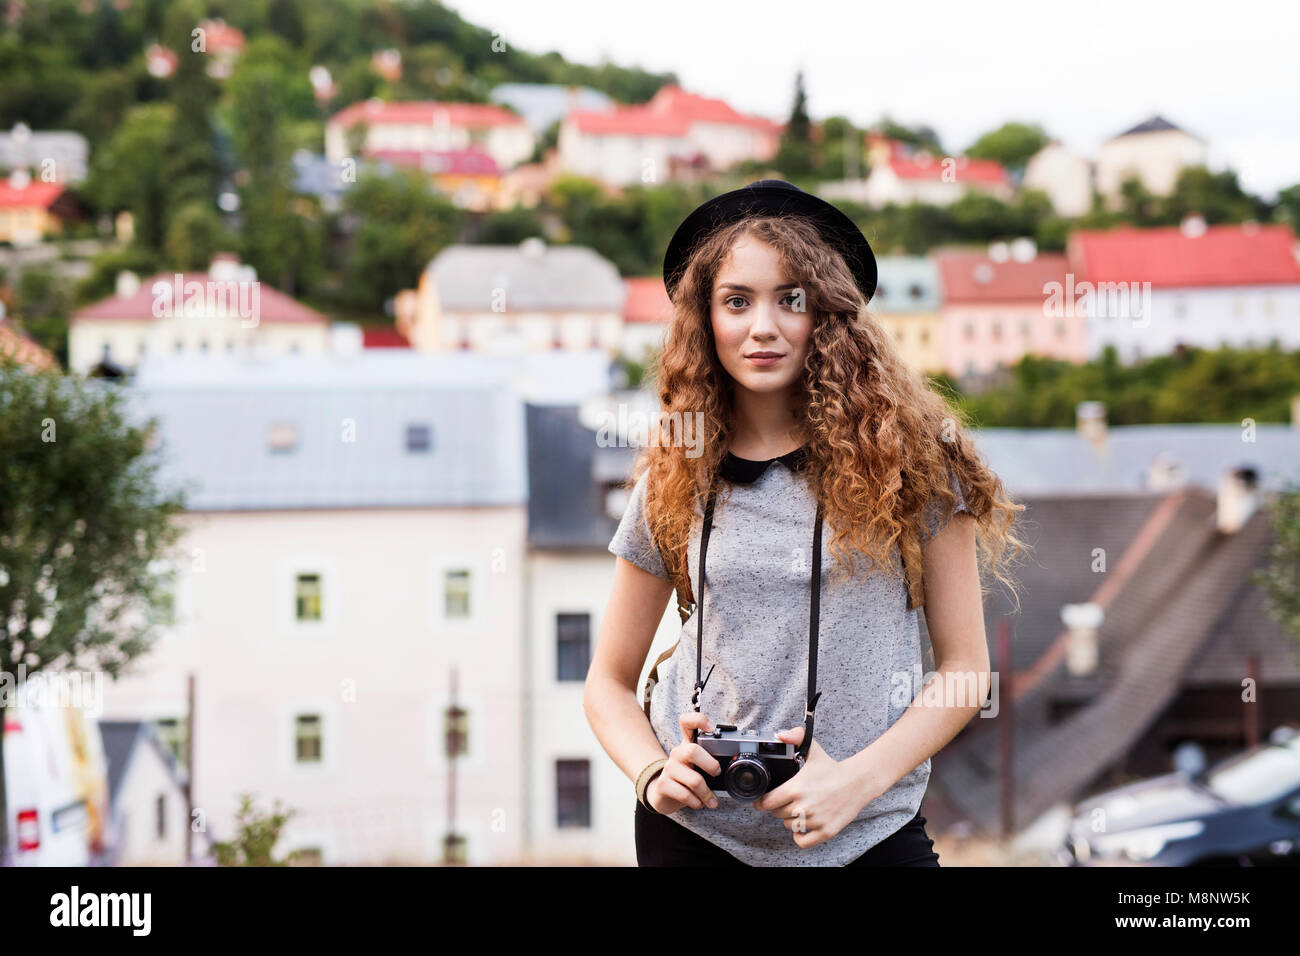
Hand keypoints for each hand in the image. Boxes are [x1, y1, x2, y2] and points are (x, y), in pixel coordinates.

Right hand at [646, 712, 722, 813]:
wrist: (662, 794)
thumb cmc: (687, 777)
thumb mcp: (699, 766)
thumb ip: (713, 761)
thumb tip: (735, 766)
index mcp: (687, 744)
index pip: (686, 722)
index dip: (698, 720)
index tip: (711, 727)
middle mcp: (677, 753)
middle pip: (693, 751)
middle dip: (710, 765)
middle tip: (717, 774)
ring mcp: (669, 768)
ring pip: (694, 780)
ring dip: (706, 793)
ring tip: (712, 801)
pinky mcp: (663, 785)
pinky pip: (685, 794)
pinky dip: (696, 802)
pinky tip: (698, 803)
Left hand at [752, 725, 869, 847]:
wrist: (857, 782)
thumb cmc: (832, 768)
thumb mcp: (813, 749)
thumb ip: (795, 737)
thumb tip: (781, 735)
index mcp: (796, 788)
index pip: (767, 802)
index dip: (763, 801)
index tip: (765, 800)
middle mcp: (803, 806)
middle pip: (777, 814)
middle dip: (779, 808)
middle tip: (788, 801)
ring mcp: (815, 820)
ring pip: (789, 826)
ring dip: (791, 820)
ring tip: (799, 809)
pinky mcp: (826, 831)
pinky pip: (802, 842)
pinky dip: (800, 837)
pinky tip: (803, 826)